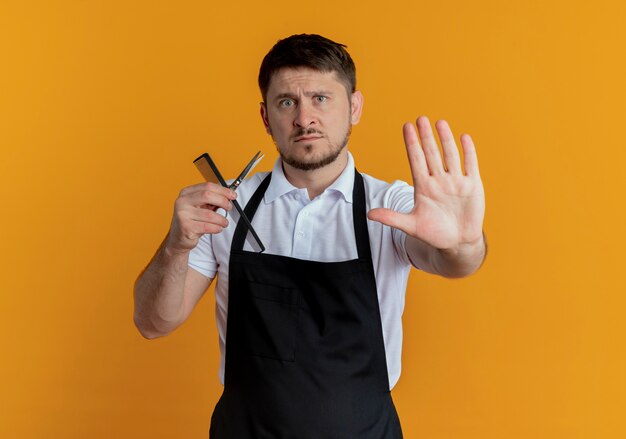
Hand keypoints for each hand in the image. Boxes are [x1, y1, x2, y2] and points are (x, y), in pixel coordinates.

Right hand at [165, 182, 236, 252]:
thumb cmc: (192, 220)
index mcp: (186, 193)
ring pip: (210, 214)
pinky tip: (218, 228)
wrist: (178, 238)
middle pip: (207, 195)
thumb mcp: (199, 206)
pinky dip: (217, 228)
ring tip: (224, 222)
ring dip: (222, 219)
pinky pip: (208, 227)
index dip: (222, 190)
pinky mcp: (186, 228)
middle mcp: (182, 202)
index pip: (207, 186)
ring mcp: (183, 214)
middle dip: (223, 201)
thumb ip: (211, 200)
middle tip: (229, 207)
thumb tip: (228, 195)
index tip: (232, 195)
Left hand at [368, 116, 484, 250]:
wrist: (458, 242)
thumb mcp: (411, 226)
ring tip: (440, 123)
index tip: (406, 127)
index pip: (416, 160)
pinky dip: (468, 152)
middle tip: (421, 118)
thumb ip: (391, 218)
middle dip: (426, 136)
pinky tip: (464, 137)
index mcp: (423, 186)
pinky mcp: (472, 186)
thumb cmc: (434, 233)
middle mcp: (439, 180)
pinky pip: (470, 165)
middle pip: (431, 154)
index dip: (411, 143)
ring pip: (450, 155)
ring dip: (445, 139)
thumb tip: (369, 215)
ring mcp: (456, 181)